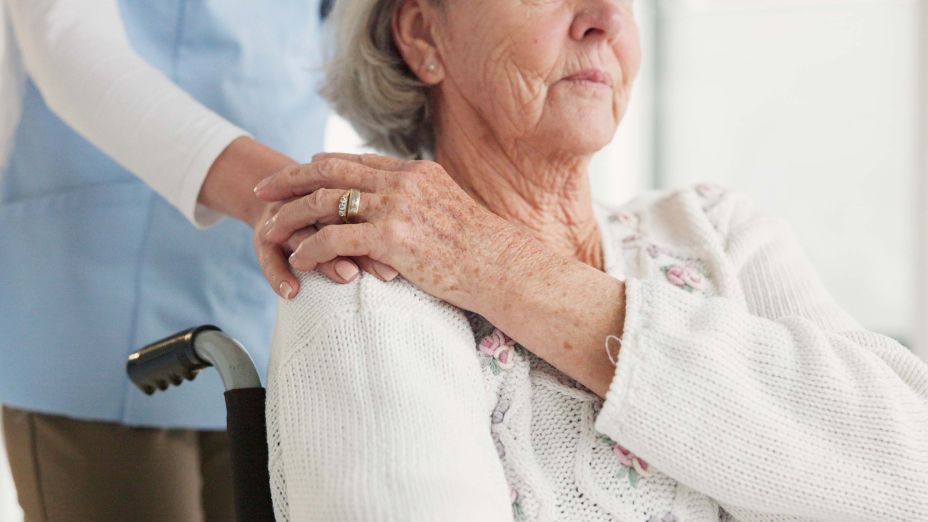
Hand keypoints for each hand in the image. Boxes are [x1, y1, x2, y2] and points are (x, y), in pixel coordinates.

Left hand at [254, 153, 529, 311]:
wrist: (503, 267)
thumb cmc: (483, 250)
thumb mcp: (451, 210)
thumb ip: (423, 202)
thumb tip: (408, 211)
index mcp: (414, 173)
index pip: (356, 161)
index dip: (322, 165)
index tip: (299, 172)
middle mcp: (401, 183)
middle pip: (330, 172)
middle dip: (291, 180)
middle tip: (264, 190)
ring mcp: (395, 208)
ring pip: (325, 203)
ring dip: (291, 216)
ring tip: (269, 231)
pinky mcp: (391, 238)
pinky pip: (335, 239)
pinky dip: (310, 248)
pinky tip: (297, 259)